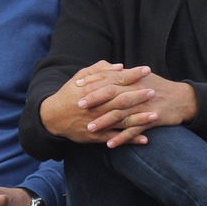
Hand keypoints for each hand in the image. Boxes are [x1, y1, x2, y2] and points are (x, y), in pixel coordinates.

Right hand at [39, 60, 154, 145]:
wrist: (51, 118)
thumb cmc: (67, 95)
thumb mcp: (79, 78)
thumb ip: (98, 70)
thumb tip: (119, 66)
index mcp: (91, 91)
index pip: (115, 81)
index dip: (132, 75)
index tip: (146, 70)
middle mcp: (95, 107)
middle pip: (121, 100)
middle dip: (139, 96)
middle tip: (154, 91)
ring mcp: (96, 122)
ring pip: (120, 120)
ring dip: (139, 118)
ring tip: (155, 115)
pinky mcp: (95, 136)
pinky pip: (115, 138)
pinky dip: (129, 139)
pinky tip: (144, 139)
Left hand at [81, 73, 197, 147]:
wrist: (183, 99)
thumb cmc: (158, 88)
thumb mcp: (141, 78)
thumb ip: (121, 75)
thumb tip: (102, 69)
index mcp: (133, 80)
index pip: (109, 79)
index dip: (93, 82)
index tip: (76, 86)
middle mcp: (137, 91)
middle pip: (113, 94)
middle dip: (95, 100)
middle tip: (78, 106)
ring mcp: (144, 106)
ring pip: (121, 113)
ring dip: (104, 121)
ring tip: (90, 128)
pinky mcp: (152, 119)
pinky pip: (134, 130)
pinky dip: (122, 138)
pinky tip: (110, 145)